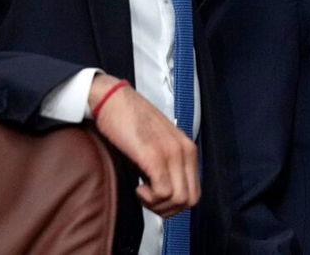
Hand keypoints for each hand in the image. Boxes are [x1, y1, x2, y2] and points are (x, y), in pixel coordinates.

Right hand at [89, 74, 198, 217]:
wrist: (113, 100)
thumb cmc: (129, 122)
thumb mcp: (156, 146)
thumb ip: (165, 165)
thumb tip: (164, 192)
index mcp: (187, 149)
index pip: (195, 191)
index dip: (174, 203)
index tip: (156, 198)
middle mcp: (184, 151)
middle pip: (190, 199)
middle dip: (167, 208)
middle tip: (148, 200)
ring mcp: (171, 153)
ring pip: (179, 199)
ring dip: (157, 204)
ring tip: (141, 192)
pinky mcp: (154, 155)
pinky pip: (163, 191)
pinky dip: (150, 198)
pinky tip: (138, 187)